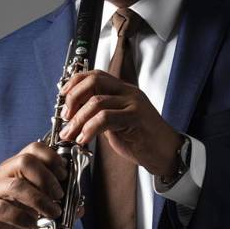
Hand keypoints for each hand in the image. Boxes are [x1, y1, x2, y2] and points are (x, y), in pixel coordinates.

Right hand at [0, 141, 83, 228]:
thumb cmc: (15, 210)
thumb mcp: (38, 203)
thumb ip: (58, 202)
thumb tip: (79, 207)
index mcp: (18, 165)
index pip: (34, 148)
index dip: (53, 158)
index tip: (65, 175)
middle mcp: (5, 172)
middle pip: (25, 161)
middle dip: (47, 178)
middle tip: (59, 195)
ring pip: (16, 186)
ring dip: (40, 200)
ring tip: (53, 213)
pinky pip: (4, 210)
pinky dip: (23, 218)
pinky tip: (33, 224)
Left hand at [58, 70, 182, 176]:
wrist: (167, 154)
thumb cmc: (142, 140)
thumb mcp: (116, 124)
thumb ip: (99, 116)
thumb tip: (74, 115)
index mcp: (123, 91)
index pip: (95, 75)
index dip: (75, 83)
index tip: (62, 97)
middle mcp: (128, 93)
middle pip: (94, 81)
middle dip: (73, 98)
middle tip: (65, 117)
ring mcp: (133, 103)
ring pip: (96, 102)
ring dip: (78, 120)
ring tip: (71, 135)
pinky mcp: (135, 117)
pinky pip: (105, 118)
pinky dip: (89, 129)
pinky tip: (84, 139)